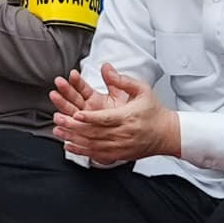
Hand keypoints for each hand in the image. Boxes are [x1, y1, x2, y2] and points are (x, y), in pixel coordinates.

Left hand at [53, 66, 181, 166]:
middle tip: (58, 119)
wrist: (165, 134)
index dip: (90, 117)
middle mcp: (123, 134)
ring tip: (58, 131)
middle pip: (95, 132)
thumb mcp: (142, 90)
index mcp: (128, 117)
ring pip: (93, 145)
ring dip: (73, 138)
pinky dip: (81, 151)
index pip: (106, 119)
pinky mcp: (118, 154)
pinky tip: (69, 145)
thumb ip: (122, 80)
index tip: (75, 114)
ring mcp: (120, 146)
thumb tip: (107, 68)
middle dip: (74, 127)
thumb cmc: (153, 110)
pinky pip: (96, 155)